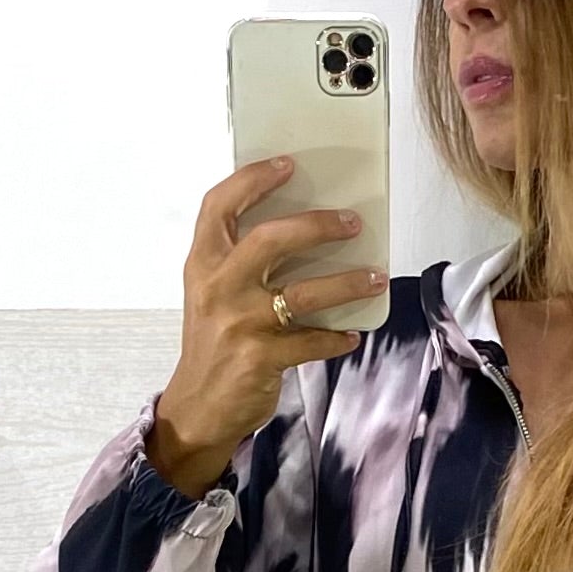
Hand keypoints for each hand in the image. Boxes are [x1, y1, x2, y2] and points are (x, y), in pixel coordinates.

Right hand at [161, 157, 385, 454]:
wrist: (197, 407)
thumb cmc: (213, 343)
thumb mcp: (212, 294)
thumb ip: (240, 262)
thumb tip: (304, 230)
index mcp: (202, 264)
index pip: (219, 207)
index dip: (252, 180)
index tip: (288, 165)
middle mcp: (217, 287)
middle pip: (270, 240)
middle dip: (317, 226)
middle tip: (352, 222)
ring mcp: (238, 323)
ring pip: (302, 292)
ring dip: (346, 283)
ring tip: (375, 277)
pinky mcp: (260, 358)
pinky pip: (311, 341)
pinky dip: (336, 338)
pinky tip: (352, 335)